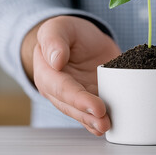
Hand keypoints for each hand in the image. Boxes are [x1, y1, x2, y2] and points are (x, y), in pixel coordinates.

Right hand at [33, 16, 120, 135]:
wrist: (82, 39)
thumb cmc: (67, 34)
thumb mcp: (58, 27)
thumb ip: (53, 40)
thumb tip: (56, 60)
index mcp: (46, 72)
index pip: (61, 88)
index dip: (77, 98)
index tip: (96, 105)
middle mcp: (58, 90)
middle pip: (70, 106)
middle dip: (86, 115)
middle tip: (103, 120)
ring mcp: (74, 97)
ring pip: (81, 113)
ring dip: (93, 122)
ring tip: (106, 125)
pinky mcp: (89, 99)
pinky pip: (92, 113)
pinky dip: (99, 121)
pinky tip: (108, 126)